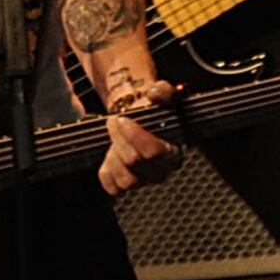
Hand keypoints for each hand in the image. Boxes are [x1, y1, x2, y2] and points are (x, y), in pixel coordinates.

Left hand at [97, 76, 181, 194]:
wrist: (136, 119)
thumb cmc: (151, 111)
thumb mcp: (159, 96)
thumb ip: (162, 91)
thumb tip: (156, 94)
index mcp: (173, 153)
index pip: (154, 152)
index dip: (134, 135)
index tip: (123, 119)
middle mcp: (160, 172)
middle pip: (134, 162)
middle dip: (119, 138)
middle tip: (114, 121)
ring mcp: (143, 181)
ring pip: (124, 179)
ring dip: (112, 154)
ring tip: (112, 136)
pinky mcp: (124, 186)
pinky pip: (112, 187)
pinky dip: (106, 172)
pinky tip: (109, 155)